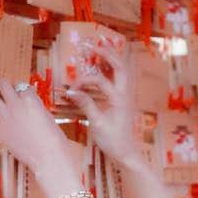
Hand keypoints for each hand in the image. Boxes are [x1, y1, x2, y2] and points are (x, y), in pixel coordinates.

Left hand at [0, 80, 77, 192]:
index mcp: (30, 98)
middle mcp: (15, 104)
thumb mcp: (46, 114)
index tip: (21, 93)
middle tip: (6, 90)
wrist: (47, 156)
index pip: (21, 85)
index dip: (21, 89)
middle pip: (2, 83)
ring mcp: (4, 116)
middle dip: (4, 85)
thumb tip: (27, 101)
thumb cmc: (51, 137)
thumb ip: (34, 104)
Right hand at [65, 41, 141, 167]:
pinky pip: (118, 78)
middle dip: (107, 54)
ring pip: (121, 70)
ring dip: (111, 58)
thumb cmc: (113, 140)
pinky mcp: (122, 99)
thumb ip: (86, 105)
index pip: (100, 81)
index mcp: (119, 99)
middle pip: (119, 66)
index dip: (84, 82)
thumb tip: (71, 92)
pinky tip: (103, 64)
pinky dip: (111, 68)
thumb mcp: (97, 124)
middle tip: (93, 45)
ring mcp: (125, 96)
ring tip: (101, 46)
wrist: (126, 153)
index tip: (71, 90)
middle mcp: (124, 94)